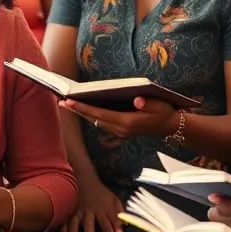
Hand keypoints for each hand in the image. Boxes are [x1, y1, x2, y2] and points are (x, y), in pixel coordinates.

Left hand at [61, 97, 178, 140]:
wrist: (170, 126)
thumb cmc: (165, 112)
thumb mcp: (160, 106)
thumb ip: (148, 103)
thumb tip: (137, 99)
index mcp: (127, 122)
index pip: (100, 114)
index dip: (83, 108)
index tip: (69, 101)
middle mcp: (120, 129)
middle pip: (94, 119)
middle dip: (77, 110)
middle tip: (60, 100)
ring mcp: (120, 131)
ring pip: (96, 121)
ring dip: (82, 113)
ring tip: (67, 103)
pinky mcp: (120, 130)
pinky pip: (101, 122)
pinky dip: (90, 115)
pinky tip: (82, 108)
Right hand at [61, 175, 123, 231]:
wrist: (85, 179)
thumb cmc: (102, 193)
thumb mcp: (114, 199)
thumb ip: (120, 212)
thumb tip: (126, 225)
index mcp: (103, 208)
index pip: (108, 220)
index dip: (112, 230)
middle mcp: (90, 210)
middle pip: (90, 223)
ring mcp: (79, 210)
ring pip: (75, 222)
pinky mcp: (70, 210)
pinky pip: (66, 220)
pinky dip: (63, 229)